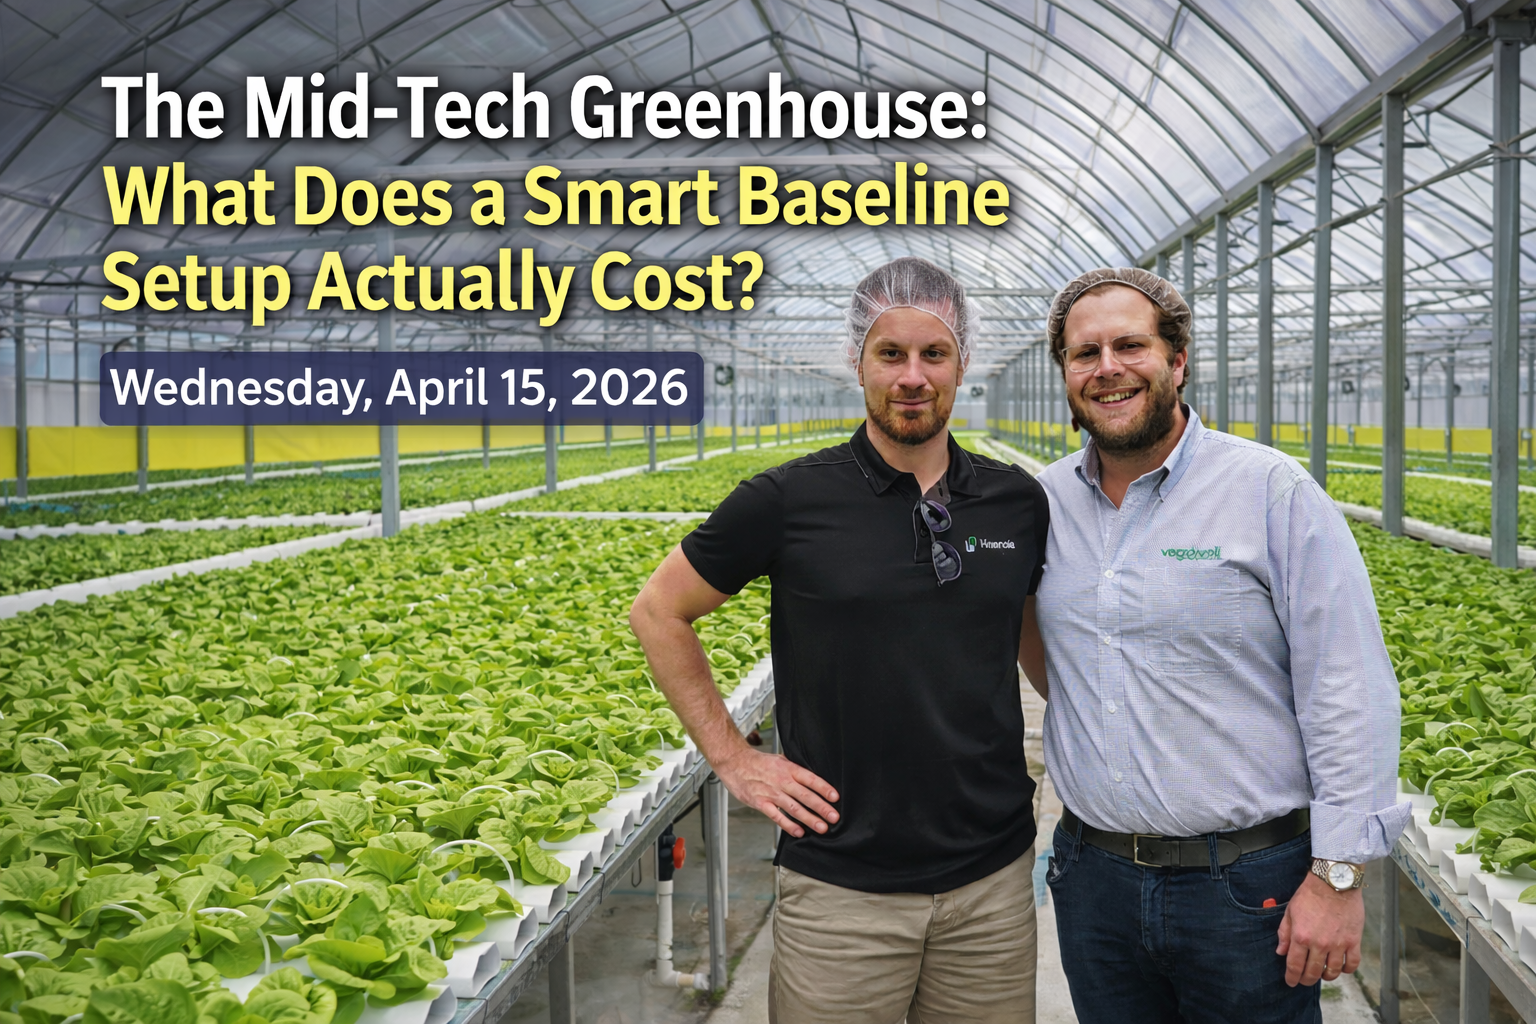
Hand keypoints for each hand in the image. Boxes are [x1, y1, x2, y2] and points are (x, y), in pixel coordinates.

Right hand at [711, 747, 838, 837]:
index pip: (810, 778)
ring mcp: (771, 793)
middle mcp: (782, 781)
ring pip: (793, 808)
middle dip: (821, 807)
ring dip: (809, 818)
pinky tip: (798, 831)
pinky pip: (776, 816)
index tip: (835, 797)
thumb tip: (812, 777)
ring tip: (821, 827)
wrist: (734, 762)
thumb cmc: (758, 762)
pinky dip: (788, 824)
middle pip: (805, 795)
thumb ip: (795, 769)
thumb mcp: (780, 759)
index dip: (824, 788)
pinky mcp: (760, 803)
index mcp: (788, 768)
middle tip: (834, 817)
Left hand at [1276, 873, 1363, 986]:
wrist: (1333, 882)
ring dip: (1326, 976)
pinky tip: (1341, 968)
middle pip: (1312, 972)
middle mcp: (1319, 944)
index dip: (1292, 977)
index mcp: (1301, 937)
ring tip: (1322, 974)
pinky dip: (1346, 970)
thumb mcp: (1290, 912)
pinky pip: (1352, 964)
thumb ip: (1285, 933)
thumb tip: (1281, 951)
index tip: (1290, 982)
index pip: (1294, 965)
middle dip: (1306, 980)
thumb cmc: (1310, 894)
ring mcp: (1338, 944)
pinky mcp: (1354, 941)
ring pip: (1332, 972)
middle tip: (1304, 980)